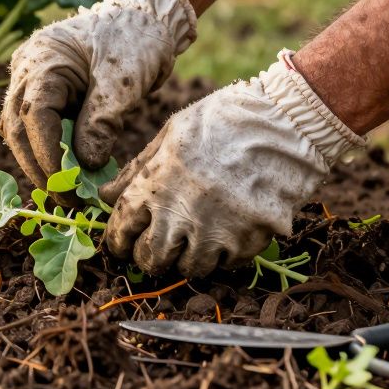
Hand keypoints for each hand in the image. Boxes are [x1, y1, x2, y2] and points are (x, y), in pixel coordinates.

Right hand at [0, 0, 195, 189]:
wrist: (143, 19)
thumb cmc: (135, 39)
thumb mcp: (123, 79)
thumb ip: (102, 120)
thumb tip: (84, 166)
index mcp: (42, 57)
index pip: (34, 114)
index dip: (47, 154)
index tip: (68, 185)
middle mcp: (27, 69)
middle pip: (18, 127)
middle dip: (39, 168)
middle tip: (66, 200)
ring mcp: (31, 81)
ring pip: (22, 132)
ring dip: (41, 164)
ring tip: (67, 194)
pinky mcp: (44, 94)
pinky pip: (36, 129)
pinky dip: (50, 153)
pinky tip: (68, 174)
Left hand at [99, 53, 365, 276]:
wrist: (285, 124)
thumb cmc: (223, 120)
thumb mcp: (171, 134)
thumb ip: (136, 170)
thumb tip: (104, 196)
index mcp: (155, 185)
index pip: (121, 230)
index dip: (118, 241)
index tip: (122, 242)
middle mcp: (180, 215)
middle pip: (151, 259)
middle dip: (148, 256)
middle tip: (155, 245)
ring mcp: (215, 233)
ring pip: (187, 269)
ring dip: (185, 258)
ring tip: (192, 236)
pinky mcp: (247, 244)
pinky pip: (225, 264)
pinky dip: (221, 255)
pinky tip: (225, 231)